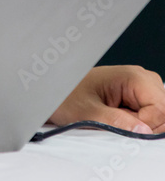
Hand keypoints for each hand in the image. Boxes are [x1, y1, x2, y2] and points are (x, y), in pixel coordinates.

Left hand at [50, 65, 164, 133]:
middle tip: (119, 124)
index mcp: (133, 76)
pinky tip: (121, 118)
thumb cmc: (66, 96)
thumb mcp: (86, 112)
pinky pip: (153, 116)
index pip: (161, 110)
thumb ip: (116, 122)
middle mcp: (144, 79)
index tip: (125, 129)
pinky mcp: (140, 97)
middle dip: (147, 126)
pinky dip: (140, 123)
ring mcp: (144, 88)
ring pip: (161, 116)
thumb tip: (145, 131)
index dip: (147, 126)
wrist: (54, 90)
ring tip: (117, 118)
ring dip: (143, 125)